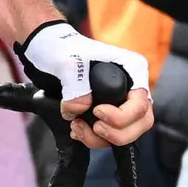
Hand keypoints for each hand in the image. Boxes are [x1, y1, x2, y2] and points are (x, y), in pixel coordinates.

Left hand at [17, 18, 153, 148]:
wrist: (46, 50)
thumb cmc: (62, 47)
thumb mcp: (68, 62)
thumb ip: (77, 88)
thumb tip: (79, 112)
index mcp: (132, 69)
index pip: (142, 104)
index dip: (122, 116)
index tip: (97, 111)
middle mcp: (130, 86)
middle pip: (141, 123)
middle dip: (116, 133)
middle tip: (94, 127)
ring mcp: (119, 101)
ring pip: (125, 133)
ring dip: (100, 138)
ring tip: (77, 126)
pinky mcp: (105, 113)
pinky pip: (108, 135)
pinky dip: (93, 138)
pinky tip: (76, 129)